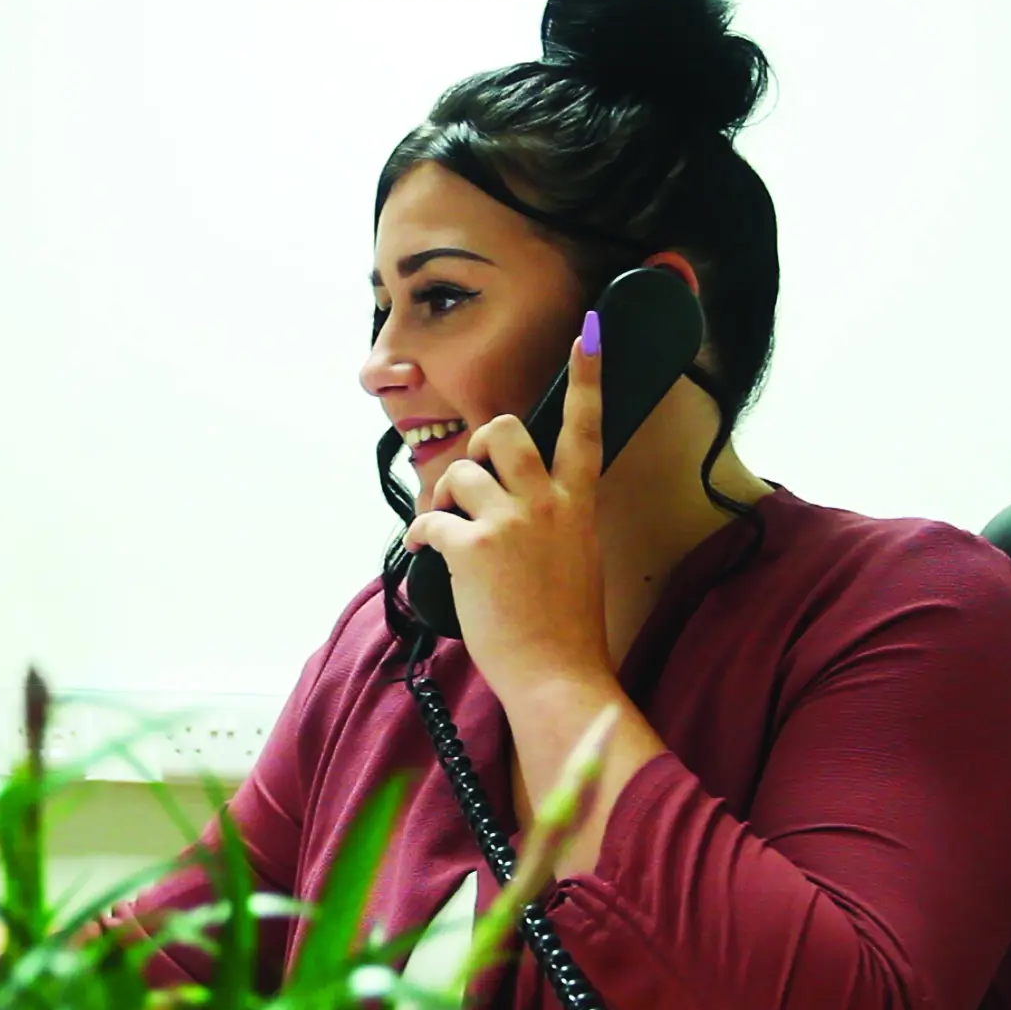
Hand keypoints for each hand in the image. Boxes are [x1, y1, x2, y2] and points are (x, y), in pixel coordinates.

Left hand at [404, 318, 612, 709]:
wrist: (558, 675)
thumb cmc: (566, 630)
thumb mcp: (579, 561)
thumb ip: (556, 523)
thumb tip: (525, 512)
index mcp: (578, 505)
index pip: (586, 428)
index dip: (586, 378)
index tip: (587, 333)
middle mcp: (547, 504)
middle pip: (506, 432)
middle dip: (480, 445)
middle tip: (470, 483)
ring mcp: (510, 523)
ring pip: (463, 471)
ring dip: (446, 495)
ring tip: (449, 528)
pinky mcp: (473, 548)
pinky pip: (432, 520)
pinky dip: (423, 536)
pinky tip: (431, 557)